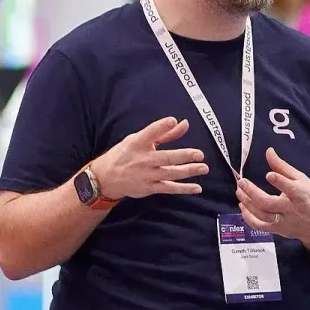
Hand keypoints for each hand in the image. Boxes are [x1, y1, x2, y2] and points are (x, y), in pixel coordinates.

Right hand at [90, 118, 209, 200]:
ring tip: (204, 168)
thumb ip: (164, 133)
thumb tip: (184, 123)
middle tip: (200, 154)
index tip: (172, 120)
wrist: (105, 178)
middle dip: (183, 156)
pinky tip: (197, 187)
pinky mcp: (148, 188)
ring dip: (188, 171)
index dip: (161, 126)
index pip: (149, 133)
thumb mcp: (140, 139)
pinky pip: (169, 189)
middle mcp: (142, 159)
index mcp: (137, 143)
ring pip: (170, 174)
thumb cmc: (126, 154)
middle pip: (165, 158)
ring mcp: (146, 175)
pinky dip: (183, 189)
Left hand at [238, 148, 309, 247]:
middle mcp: (292, 210)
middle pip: (269, 203)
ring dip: (248, 204)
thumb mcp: (302, 179)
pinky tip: (243, 207)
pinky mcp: (279, 230)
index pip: (290, 188)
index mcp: (301, 195)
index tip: (269, 175)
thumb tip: (268, 151)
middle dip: (253, 193)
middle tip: (242, 182)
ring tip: (239, 192)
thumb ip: (282, 167)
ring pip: (262, 215)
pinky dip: (248, 218)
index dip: (280, 181)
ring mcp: (284, 222)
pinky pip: (260, 226)